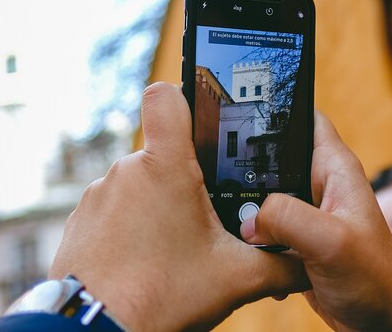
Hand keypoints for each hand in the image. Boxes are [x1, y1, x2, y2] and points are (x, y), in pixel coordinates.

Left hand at [50, 83, 307, 331]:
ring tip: (174, 248)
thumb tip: (309, 263)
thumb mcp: (236, 278)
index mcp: (166, 168)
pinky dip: (132, 226)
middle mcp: (127, 171)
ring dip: (159, 205)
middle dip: (187, 179)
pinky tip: (146, 260)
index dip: (185, 96)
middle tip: (204, 218)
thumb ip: (280, 263)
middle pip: (165, 152)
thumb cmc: (162, 297)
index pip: (165, 95)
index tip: (202, 121)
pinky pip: (115, 208)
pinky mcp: (82, 221)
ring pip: (141, 184)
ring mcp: (99, 195)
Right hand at [240, 112, 391, 331]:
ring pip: (264, 194)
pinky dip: (253, 236)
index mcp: (335, 169)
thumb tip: (250, 218)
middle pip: (274, 157)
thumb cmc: (375, 278)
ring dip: (248, 207)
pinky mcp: (295, 238)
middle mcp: (319, 184)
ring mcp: (306, 212)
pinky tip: (250, 249)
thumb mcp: (331, 241)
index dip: (278, 108)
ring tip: (234, 218)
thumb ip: (288, 218)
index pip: (305, 119)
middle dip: (247, 165)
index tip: (241, 105)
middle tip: (219, 174)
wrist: (380, 322)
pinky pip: (264, 226)